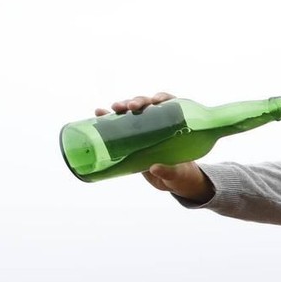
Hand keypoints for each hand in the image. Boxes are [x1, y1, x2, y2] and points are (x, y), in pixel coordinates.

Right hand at [95, 94, 214, 199]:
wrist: (173, 183)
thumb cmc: (181, 175)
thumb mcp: (177, 174)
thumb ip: (169, 172)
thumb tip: (154, 168)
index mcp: (176, 127)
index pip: (171, 104)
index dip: (163, 98)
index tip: (157, 101)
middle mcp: (159, 124)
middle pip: (148, 105)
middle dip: (138, 101)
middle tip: (131, 107)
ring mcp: (145, 130)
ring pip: (132, 112)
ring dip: (122, 106)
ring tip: (114, 108)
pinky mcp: (133, 138)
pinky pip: (120, 124)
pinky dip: (109, 117)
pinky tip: (99, 113)